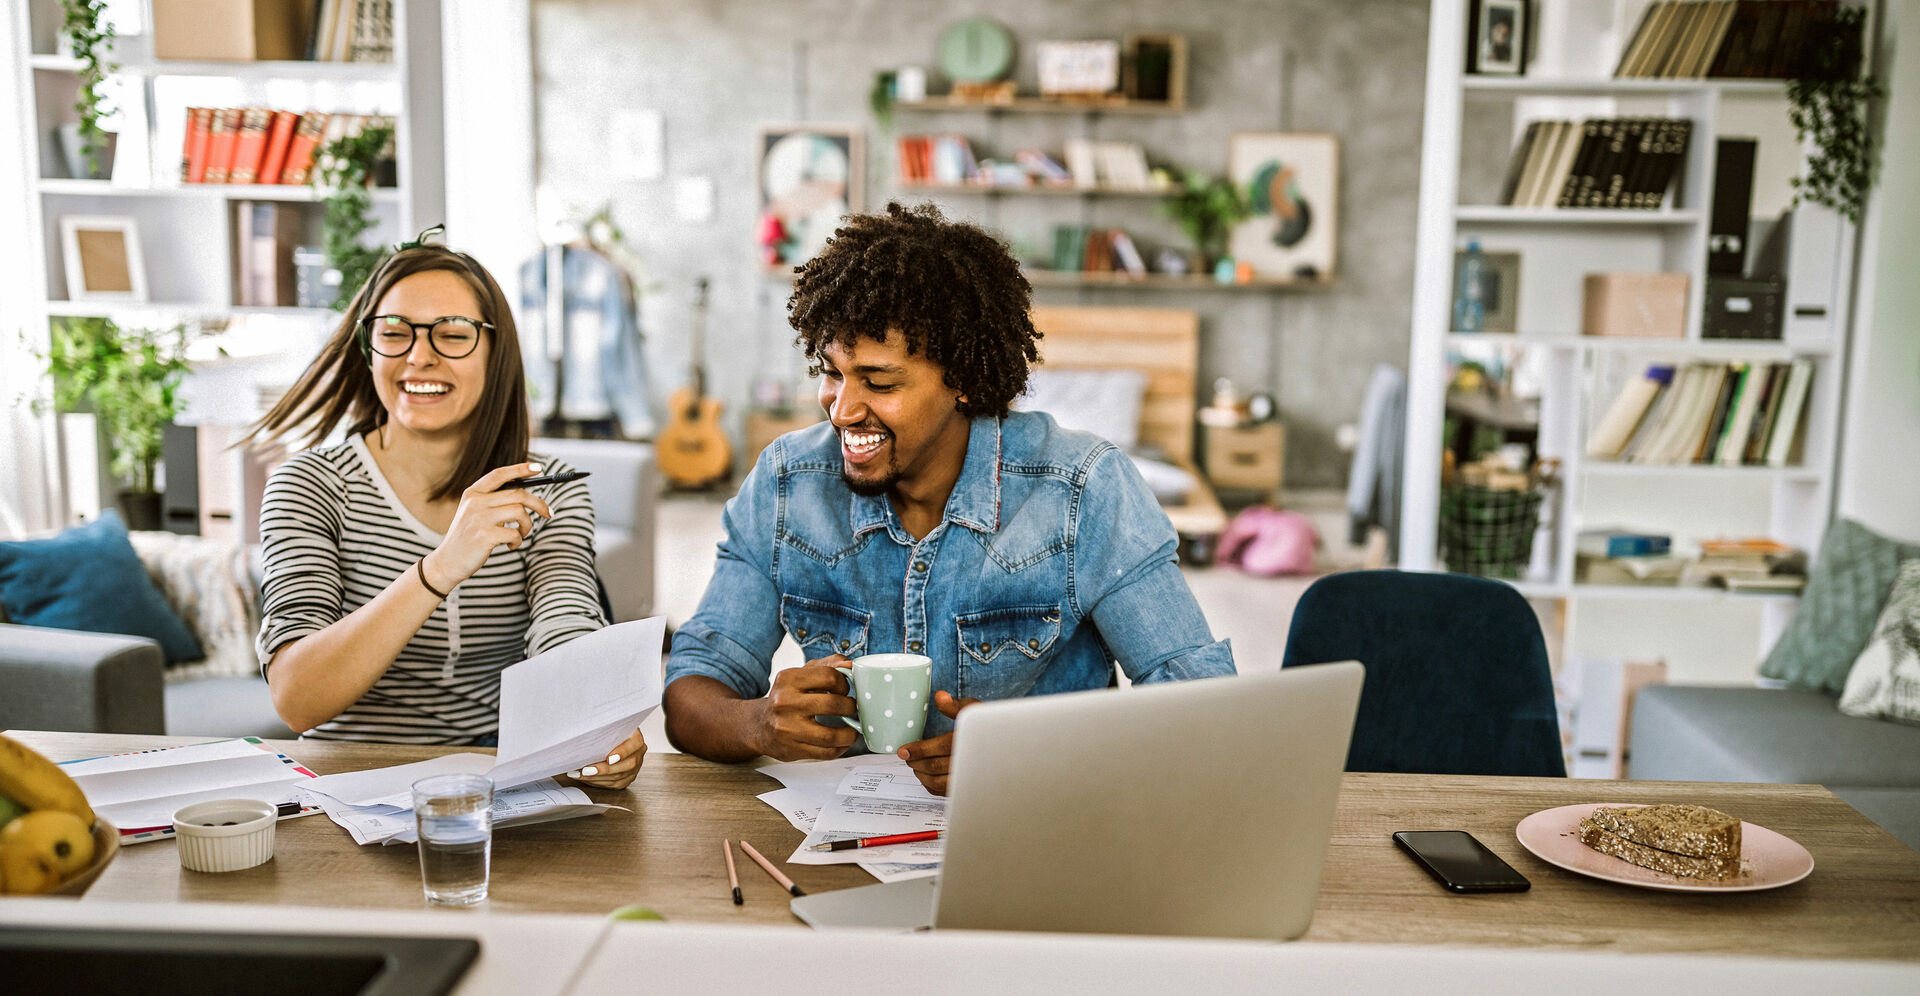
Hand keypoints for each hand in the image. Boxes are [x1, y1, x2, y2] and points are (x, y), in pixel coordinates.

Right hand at [423, 463, 554, 588]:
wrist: (448, 562)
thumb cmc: (468, 537)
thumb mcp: (475, 513)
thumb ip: (493, 501)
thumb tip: (527, 495)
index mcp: (472, 493)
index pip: (499, 475)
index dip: (520, 469)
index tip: (538, 468)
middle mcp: (475, 502)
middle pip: (518, 494)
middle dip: (539, 504)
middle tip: (548, 513)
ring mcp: (479, 518)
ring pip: (520, 512)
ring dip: (527, 526)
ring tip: (521, 535)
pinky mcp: (485, 536)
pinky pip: (515, 534)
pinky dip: (518, 541)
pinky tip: (511, 546)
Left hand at [564, 727, 646, 789]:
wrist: (612, 739)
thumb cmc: (608, 732)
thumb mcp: (609, 726)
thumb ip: (603, 729)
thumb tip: (585, 733)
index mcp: (636, 738)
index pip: (634, 745)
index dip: (623, 752)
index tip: (608, 758)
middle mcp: (638, 754)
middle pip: (626, 765)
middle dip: (603, 769)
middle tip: (586, 770)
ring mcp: (635, 768)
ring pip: (618, 777)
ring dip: (596, 777)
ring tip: (579, 774)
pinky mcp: (627, 778)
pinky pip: (614, 784)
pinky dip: (598, 782)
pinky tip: (585, 778)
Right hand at [748, 656, 858, 760]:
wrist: (760, 726)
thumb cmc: (787, 698)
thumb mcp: (802, 675)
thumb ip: (828, 665)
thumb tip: (851, 664)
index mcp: (788, 679)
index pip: (829, 676)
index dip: (844, 683)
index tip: (844, 690)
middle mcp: (784, 703)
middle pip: (832, 704)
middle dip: (850, 707)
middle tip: (852, 709)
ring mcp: (787, 728)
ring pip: (830, 735)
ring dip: (849, 734)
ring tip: (852, 729)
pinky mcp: (792, 749)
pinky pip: (825, 752)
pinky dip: (840, 748)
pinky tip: (841, 742)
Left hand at [896, 690, 978, 796]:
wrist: (1005, 745)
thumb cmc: (987, 726)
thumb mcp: (974, 709)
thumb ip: (955, 706)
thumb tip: (940, 697)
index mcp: (970, 741)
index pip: (941, 747)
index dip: (918, 750)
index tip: (903, 751)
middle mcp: (971, 762)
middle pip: (935, 766)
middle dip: (916, 762)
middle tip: (907, 757)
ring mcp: (969, 778)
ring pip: (938, 782)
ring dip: (921, 775)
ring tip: (915, 766)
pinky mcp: (968, 788)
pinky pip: (945, 792)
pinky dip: (931, 786)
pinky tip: (926, 776)